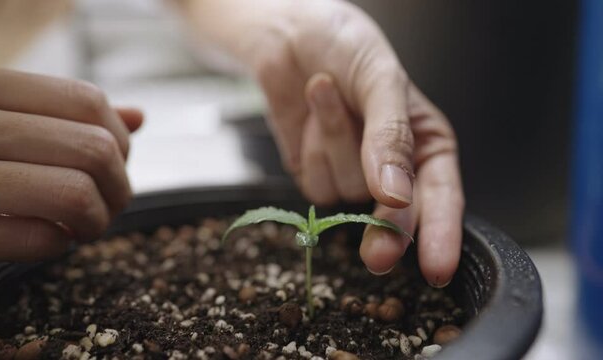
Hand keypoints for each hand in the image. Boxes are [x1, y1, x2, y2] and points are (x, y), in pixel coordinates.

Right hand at [0, 62, 142, 266]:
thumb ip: (56, 112)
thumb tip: (139, 117)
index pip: (86, 101)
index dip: (120, 141)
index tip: (115, 164)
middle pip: (92, 149)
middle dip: (120, 188)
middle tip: (108, 205)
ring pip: (72, 193)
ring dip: (95, 220)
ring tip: (80, 226)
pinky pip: (30, 238)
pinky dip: (53, 246)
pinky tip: (43, 241)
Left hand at [179, 0, 463, 285]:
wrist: (288, 35)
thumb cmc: (345, 44)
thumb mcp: (380, 78)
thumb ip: (391, 137)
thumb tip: (396, 197)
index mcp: (426, 143)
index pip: (443, 196)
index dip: (441, 234)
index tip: (436, 269)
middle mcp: (393, 167)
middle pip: (396, 217)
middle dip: (386, 231)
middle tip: (377, 256)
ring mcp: (353, 175)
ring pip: (347, 194)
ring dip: (334, 143)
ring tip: (327, 93)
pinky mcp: (317, 175)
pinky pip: (314, 184)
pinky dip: (310, 146)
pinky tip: (309, 113)